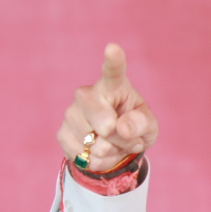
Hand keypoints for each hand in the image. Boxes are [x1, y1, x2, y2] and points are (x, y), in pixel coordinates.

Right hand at [57, 44, 156, 172]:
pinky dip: (99, 162)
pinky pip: (85, 157)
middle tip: (127, 137)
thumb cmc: (134, 127)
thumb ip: (141, 124)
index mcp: (113, 85)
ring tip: (113, 144)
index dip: (113, 61)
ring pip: (96, 145)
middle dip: (121, 140)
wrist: (113, 146)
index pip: (113, 71)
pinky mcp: (62, 133)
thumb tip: (122, 128)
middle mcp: (87, 94)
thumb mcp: (148, 127)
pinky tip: (99, 152)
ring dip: (111, 152)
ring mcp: (71, 113)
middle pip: (106, 125)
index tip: (113, 48)